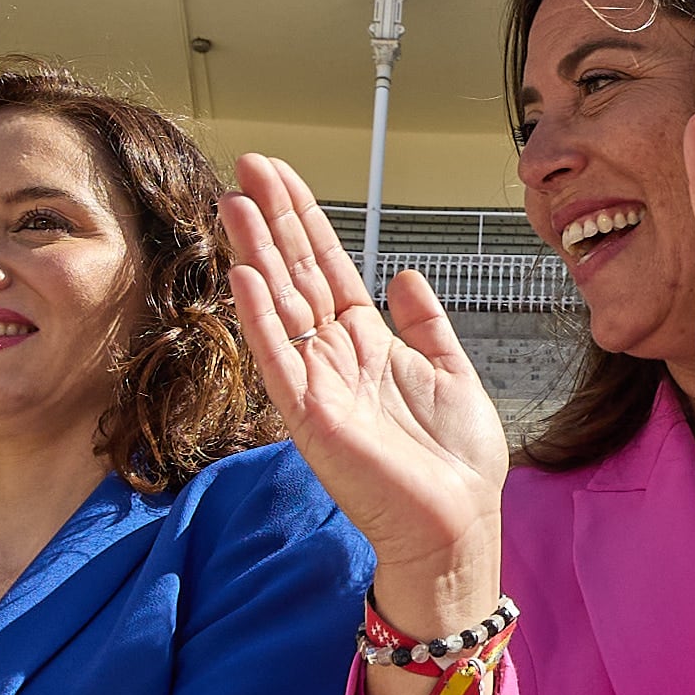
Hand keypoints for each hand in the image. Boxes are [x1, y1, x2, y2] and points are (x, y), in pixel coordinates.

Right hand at [223, 155, 510, 646]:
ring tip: (236, 203)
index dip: (304, 220)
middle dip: (272, 220)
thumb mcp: (451, 373)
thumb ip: (426, 324)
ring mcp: (317, 385)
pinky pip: (278, 358)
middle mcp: (334, 359)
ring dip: (256, 253)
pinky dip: (261, 316)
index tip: (279, 176)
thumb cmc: (456, 465)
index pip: (326, 268)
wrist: (459, 526)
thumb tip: (404, 274)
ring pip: (278, 305)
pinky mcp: (310, 417)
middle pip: (295, 274)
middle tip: (245, 168)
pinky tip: (245, 275)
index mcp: (367, 345)